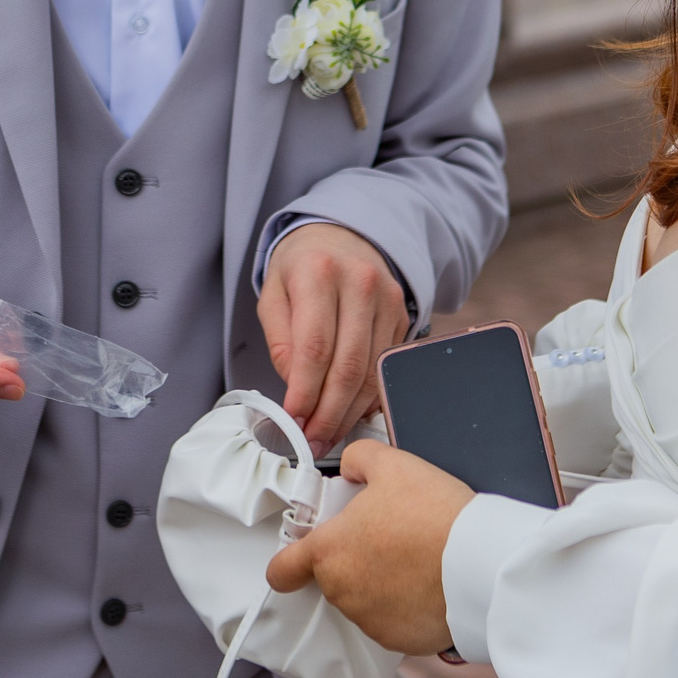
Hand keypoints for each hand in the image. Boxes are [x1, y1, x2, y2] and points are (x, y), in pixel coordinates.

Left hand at [258, 223, 409, 454]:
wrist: (342, 236)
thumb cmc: (301, 268)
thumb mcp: (273, 294)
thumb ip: (280, 342)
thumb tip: (296, 390)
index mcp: (319, 273)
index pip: (315, 348)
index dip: (305, 394)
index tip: (293, 421)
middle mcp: (360, 284)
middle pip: (349, 368)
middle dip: (328, 415)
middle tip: (312, 441)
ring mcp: (388, 300)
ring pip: (372, 374)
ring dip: (349, 414)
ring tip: (328, 435)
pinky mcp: (404, 315)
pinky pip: (387, 368)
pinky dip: (369, 398)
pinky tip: (350, 412)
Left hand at [265, 441, 467, 655]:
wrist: (479, 562)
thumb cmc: (435, 515)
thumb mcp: (393, 464)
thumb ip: (360, 459)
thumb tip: (352, 468)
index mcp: (329, 551)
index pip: (283, 569)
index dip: (288, 562)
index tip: (299, 557)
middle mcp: (342, 591)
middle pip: (333, 577)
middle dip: (353, 559)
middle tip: (386, 536)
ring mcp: (369, 620)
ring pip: (363, 599)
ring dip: (379, 583)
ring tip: (414, 558)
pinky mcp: (398, 640)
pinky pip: (392, 621)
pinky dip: (404, 606)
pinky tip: (426, 584)